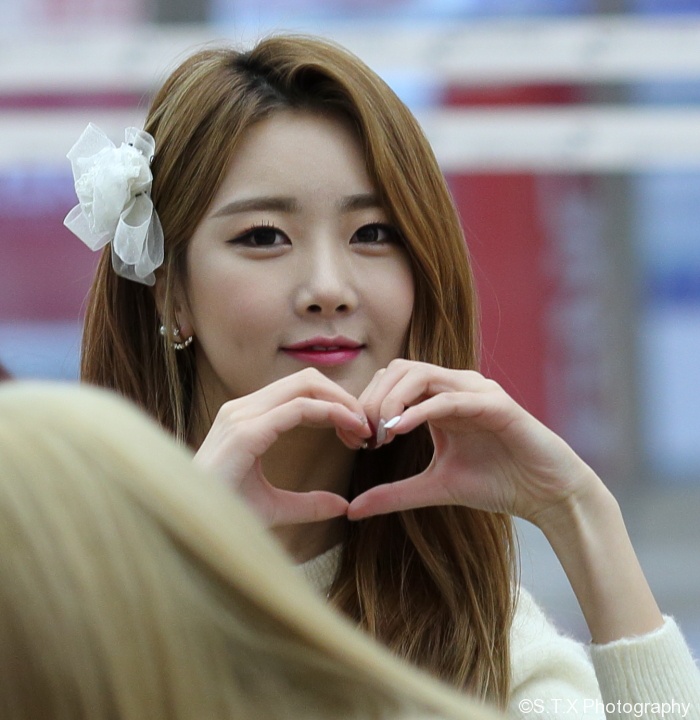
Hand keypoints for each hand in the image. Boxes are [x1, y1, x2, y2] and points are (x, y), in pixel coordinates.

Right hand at [194, 368, 370, 526]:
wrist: (190, 533)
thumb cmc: (223, 517)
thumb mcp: (275, 508)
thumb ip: (308, 504)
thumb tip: (342, 505)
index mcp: (246, 418)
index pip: (299, 390)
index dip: (334, 403)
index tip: (357, 431)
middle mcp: (242, 409)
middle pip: (306, 380)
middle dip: (341, 397)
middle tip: (365, 428)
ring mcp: (241, 417)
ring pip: (305, 386)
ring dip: (341, 403)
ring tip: (361, 429)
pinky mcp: (246, 432)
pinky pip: (298, 408)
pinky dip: (330, 413)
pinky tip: (350, 429)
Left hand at [348, 359, 599, 526]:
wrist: (545, 495)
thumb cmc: (495, 483)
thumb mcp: (434, 487)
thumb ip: (394, 494)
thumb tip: (352, 510)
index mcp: (441, 399)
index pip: (392, 381)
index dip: (368, 404)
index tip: (356, 440)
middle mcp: (457, 386)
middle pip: (400, 369)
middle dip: (374, 400)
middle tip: (364, 436)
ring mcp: (477, 391)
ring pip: (421, 374)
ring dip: (393, 401)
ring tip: (380, 434)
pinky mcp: (496, 405)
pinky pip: (450, 398)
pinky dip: (420, 411)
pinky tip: (399, 431)